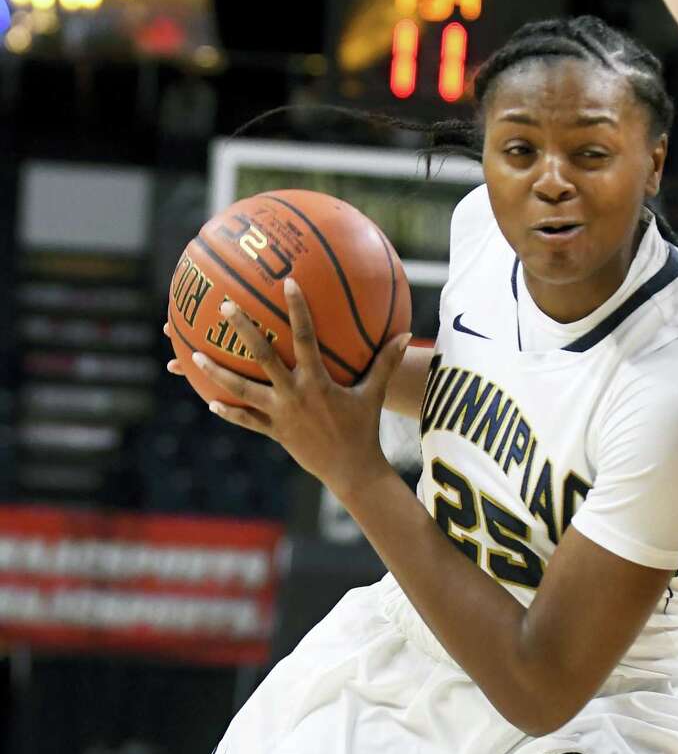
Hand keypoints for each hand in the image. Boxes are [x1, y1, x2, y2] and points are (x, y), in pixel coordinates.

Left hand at [181, 278, 410, 497]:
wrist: (351, 470)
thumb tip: (407, 335)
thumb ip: (388, 363)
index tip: (288, 284)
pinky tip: (210, 401)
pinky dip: (228, 410)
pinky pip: (246, 419)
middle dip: (243, 330)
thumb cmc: (365, 428)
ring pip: (241, 389)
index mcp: (317, 381)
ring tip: (193, 355)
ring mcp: (279, 414)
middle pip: (262, 357)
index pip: (305, 337)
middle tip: (225, 306)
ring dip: (216, 371)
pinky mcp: (274, 432)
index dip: (297, 309)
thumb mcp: (375, 393)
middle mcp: (293, 394)